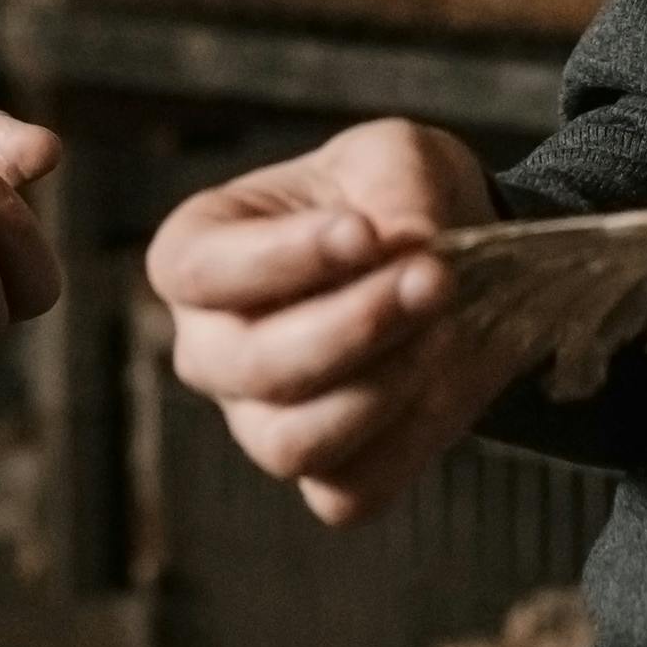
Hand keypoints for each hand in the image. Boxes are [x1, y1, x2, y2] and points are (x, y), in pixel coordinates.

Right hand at [146, 117, 518, 526]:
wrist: (449, 262)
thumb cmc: (388, 198)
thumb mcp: (393, 155)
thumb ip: (393, 185)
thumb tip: (405, 243)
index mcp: (197, 255)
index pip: (200, 271)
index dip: (280, 258)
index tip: (364, 233)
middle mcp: (210, 347)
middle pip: (250, 366)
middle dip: (352, 326)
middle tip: (432, 277)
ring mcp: (258, 420)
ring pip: (292, 442)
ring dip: (382, 387)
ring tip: (444, 327)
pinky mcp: (322, 475)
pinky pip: (349, 491)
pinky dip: (408, 439)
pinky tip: (443, 378)